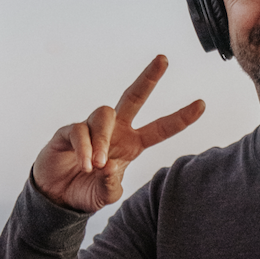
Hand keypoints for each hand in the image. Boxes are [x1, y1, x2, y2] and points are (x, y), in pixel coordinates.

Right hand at [32, 56, 203, 212]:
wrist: (57, 198)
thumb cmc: (87, 191)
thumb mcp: (106, 195)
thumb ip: (112, 184)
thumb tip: (109, 166)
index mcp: (132, 144)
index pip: (160, 128)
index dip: (180, 118)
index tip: (202, 104)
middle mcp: (115, 130)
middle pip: (134, 97)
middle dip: (149, 78)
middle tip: (164, 60)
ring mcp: (91, 128)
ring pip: (104, 115)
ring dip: (102, 140)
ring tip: (97, 164)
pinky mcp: (68, 131)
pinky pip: (79, 130)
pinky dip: (84, 148)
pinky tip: (85, 165)